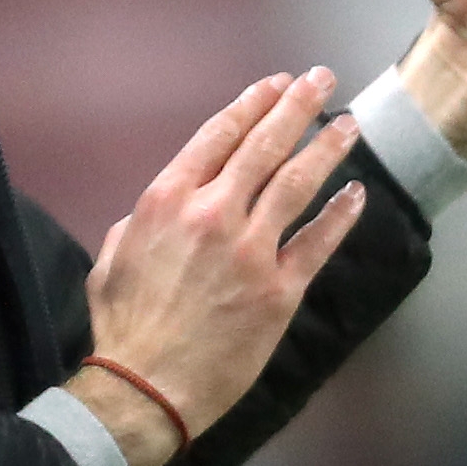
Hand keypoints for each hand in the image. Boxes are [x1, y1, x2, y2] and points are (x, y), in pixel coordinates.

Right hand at [68, 69, 368, 465]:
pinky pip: (317, 242)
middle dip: (297, 107)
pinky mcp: (279, 289)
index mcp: (167, 200)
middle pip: (264, 147)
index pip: (218, 136)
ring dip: (327, 148)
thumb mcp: (110, 257)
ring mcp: (250, 250)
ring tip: (349, 124)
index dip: (251, 104)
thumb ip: (138, 223)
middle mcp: (212, 213)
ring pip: (297, 184)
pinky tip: (356, 193)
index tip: (275, 85)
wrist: (147, 385)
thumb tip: (161, 209)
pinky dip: (340, 214)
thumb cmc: (122, 325)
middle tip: (322, 80)